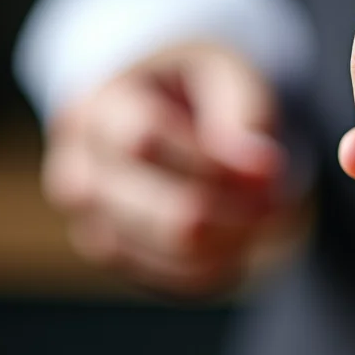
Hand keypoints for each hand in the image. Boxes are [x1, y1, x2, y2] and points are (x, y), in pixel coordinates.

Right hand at [43, 42, 287, 295]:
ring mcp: (91, 224)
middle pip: (159, 213)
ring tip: (263, 212)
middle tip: (276, 200)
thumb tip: (261, 171)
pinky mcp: (119, 259)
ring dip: (233, 240)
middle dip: (232, 211)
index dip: (211, 162)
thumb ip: (243, 113)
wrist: (157, 119)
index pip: (144, 141)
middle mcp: (78, 173)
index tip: (269, 168)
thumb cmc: (193, 91)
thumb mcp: (221, 74)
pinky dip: (222, 263)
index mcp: (93, 110)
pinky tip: (241, 235)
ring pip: (171, 254)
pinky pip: (178, 280)